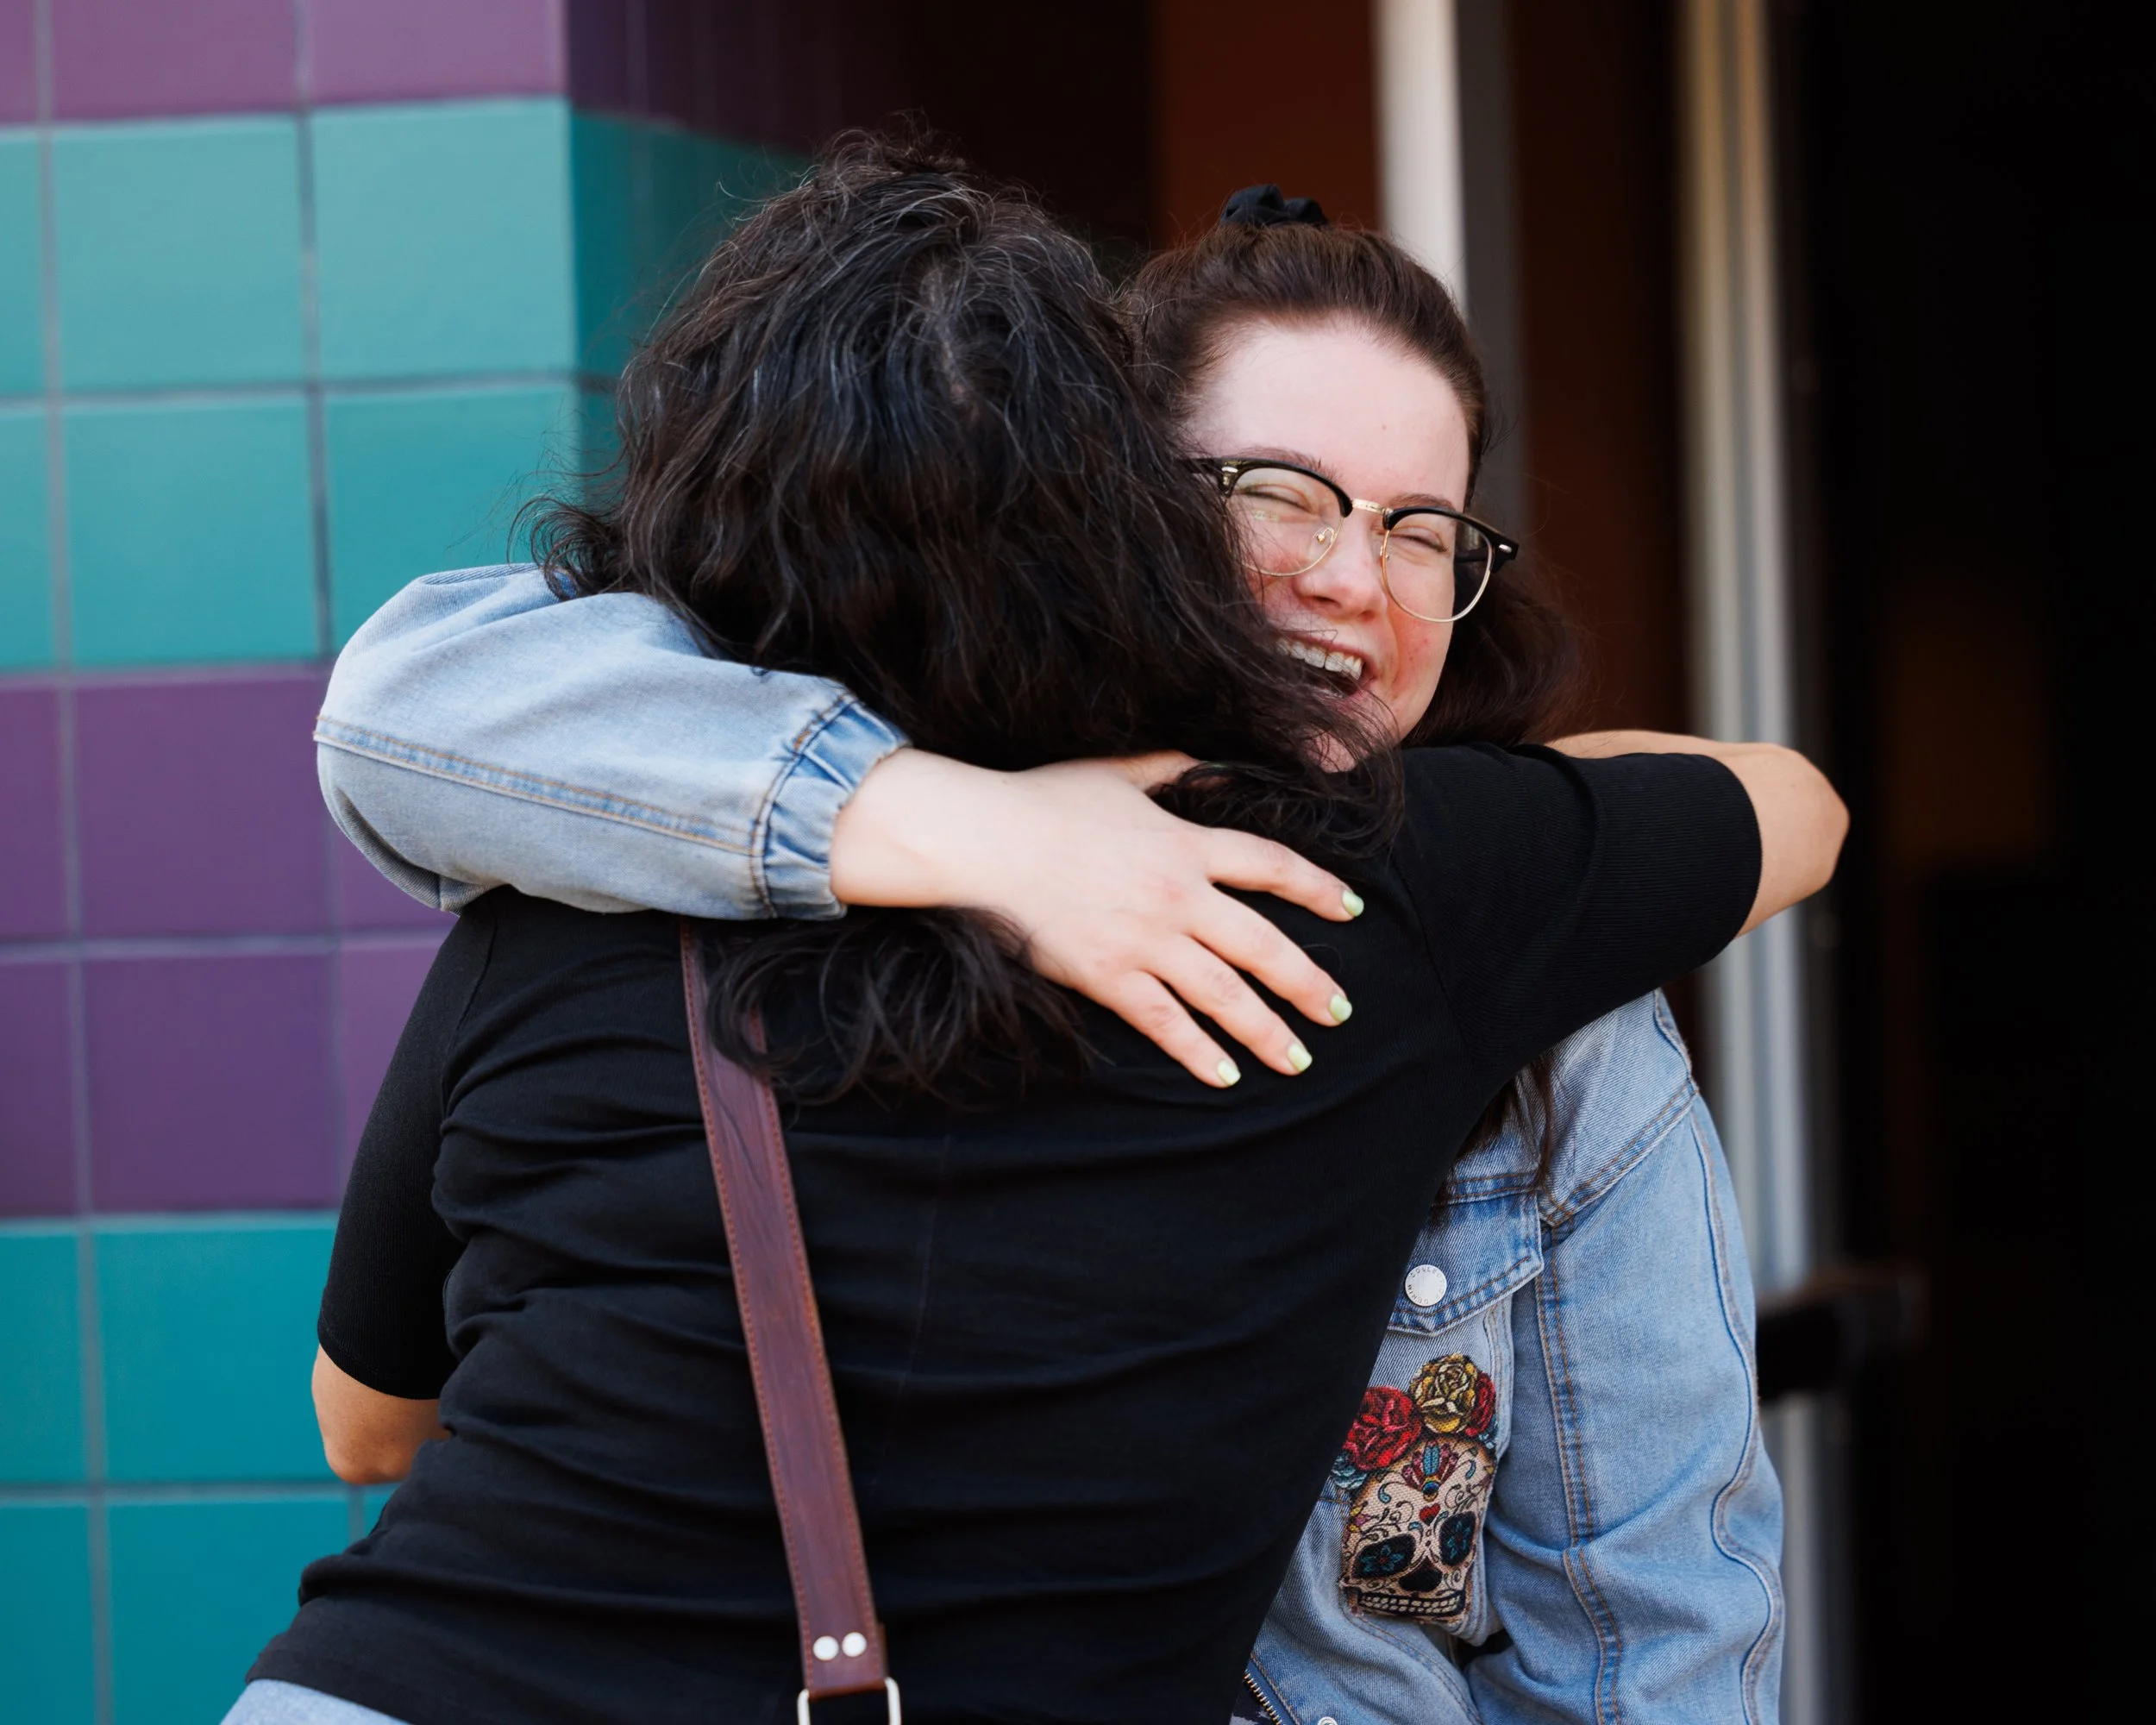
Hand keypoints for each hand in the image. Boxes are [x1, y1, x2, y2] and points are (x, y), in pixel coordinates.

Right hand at [829, 750, 1362, 1085]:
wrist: (982, 840)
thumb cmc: (1042, 800)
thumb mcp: (1118, 773)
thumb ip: (1174, 769)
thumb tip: (1215, 766)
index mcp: (1185, 842)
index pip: (1273, 866)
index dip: (1318, 889)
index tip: (1350, 910)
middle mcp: (1178, 895)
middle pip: (1263, 944)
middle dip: (1308, 982)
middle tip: (1341, 1011)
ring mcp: (1145, 939)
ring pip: (1224, 993)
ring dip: (1267, 1030)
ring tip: (1298, 1060)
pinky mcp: (1108, 976)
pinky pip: (1164, 1022)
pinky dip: (1197, 1052)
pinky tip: (1226, 1077)